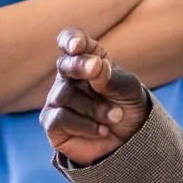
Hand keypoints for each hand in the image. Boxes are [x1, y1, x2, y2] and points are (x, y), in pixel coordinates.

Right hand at [40, 28, 152, 166]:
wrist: (130, 142)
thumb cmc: (128, 107)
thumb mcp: (128, 89)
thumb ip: (110, 76)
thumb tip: (93, 65)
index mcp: (87, 59)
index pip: (72, 40)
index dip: (71, 39)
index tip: (77, 46)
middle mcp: (68, 76)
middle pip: (64, 65)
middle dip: (79, 66)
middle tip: (95, 69)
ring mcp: (57, 99)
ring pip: (65, 95)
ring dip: (95, 107)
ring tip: (115, 116)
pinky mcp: (52, 123)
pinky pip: (60, 118)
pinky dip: (85, 125)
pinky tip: (102, 130)